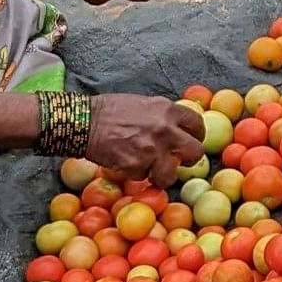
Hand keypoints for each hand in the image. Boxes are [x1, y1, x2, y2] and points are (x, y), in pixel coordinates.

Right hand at [82, 93, 206, 179]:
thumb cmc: (109, 111)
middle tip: (176, 161)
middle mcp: (165, 129)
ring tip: (148, 169)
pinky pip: (144, 177)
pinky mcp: (138, 166)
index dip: (195, 136)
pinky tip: (126, 163)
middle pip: (195, 152)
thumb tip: (175, 129)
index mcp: (167, 110)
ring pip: (170, 174)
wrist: (84, 121)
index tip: (190, 142)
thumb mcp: (142, 104)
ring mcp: (153, 150)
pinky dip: (136, 174)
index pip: (197, 125)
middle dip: (187, 160)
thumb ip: (161, 116)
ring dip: (160, 175)